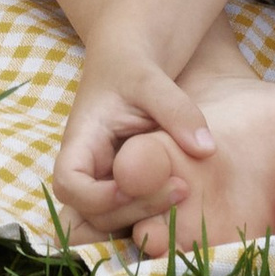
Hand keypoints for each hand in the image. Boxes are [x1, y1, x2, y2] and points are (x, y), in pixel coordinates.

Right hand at [51, 58, 217, 238]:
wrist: (133, 55)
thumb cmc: (133, 63)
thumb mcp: (152, 79)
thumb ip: (177, 111)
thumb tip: (206, 150)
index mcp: (82, 139)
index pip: (68, 183)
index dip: (94, 196)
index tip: (131, 185)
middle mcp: (89, 166)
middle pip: (90, 212)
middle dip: (132, 211)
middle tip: (179, 189)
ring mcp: (106, 179)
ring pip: (110, 221)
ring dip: (144, 218)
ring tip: (183, 192)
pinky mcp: (127, 185)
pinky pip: (131, 213)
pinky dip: (153, 215)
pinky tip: (182, 201)